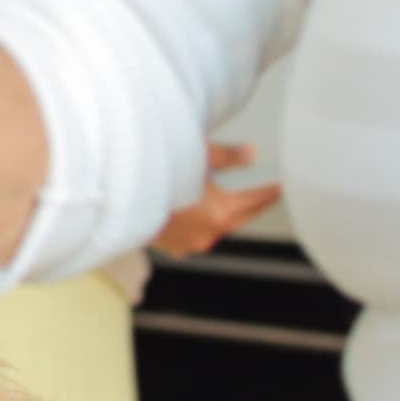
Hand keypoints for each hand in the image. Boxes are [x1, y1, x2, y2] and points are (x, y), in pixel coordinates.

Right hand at [149, 142, 284, 257]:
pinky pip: (194, 234)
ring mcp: (188, 244)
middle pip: (239, 217)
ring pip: (217, 227)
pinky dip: (199, 222)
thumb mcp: (198, 154)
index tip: (282, 185)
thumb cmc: (155, 172)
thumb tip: (250, 153)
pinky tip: (196, 210)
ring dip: (224, 213)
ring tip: (229, 198)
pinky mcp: (170, 247)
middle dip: (251, 203)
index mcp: (220, 213)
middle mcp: (207, 234)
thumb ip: (229, 156)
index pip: (256, 200)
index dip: (271, 190)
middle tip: (264, 192)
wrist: (117, 192)